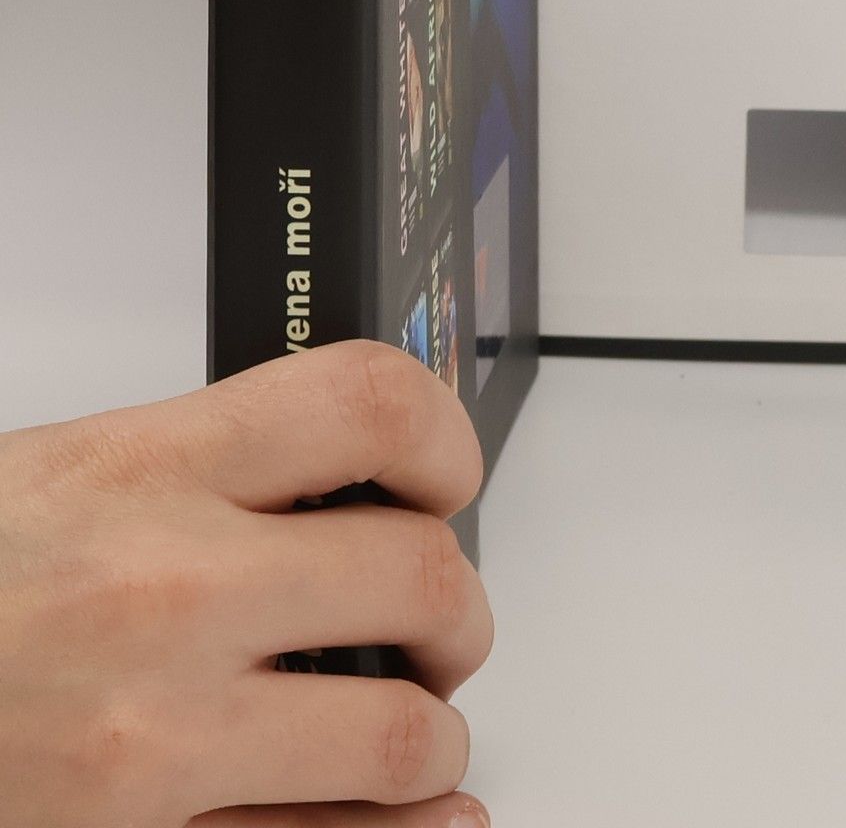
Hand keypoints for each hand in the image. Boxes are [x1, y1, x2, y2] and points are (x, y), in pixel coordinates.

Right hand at [0, 342, 492, 827]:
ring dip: (431, 736)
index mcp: (140, 474)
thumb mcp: (49, 478)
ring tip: (408, 725)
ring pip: (399, 739)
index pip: (369, 405)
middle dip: (451, 606)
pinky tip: (427, 825)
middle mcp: (162, 599)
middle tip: (433, 622)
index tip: (443, 473)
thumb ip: (198, 473)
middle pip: (416, 576)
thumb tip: (339, 479)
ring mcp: (149, 745)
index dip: (442, 435)